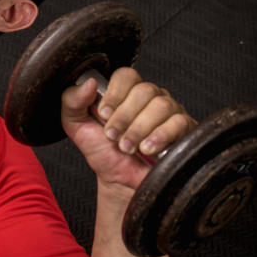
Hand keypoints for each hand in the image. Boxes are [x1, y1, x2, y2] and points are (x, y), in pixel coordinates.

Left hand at [61, 67, 196, 193]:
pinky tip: (147, 149)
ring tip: (127, 147)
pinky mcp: (184, 129)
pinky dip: (160, 136)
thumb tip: (87, 82)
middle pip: (144, 90)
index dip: (114, 93)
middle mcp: (150, 98)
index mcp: (125, 93)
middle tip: (112, 136)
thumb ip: (72, 101)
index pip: (126, 75)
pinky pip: (179, 122)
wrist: (119, 181)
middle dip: (124, 117)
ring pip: (161, 105)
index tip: (103, 115)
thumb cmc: (102, 151)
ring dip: (139, 129)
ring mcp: (169, 112)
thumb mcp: (76, 126)